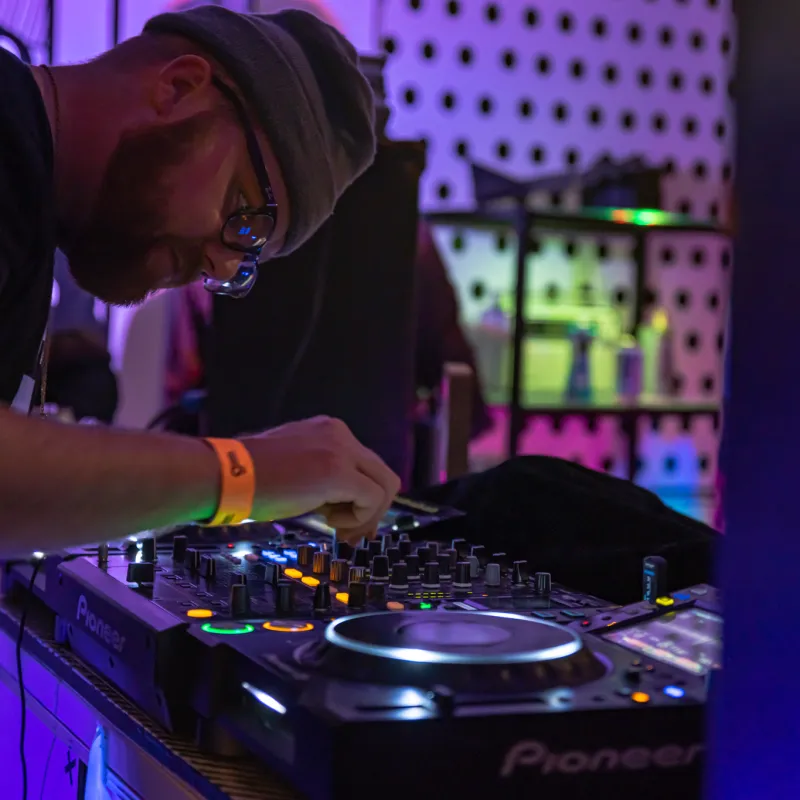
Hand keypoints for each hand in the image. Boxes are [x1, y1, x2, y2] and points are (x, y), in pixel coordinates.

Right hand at [239, 416, 400, 543]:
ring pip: (386, 486)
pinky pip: (373, 499)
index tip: (349, 524)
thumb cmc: (247, 478)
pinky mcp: (338, 471)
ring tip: (336, 528)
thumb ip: (324, 478)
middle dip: (374, 511)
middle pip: (383, 475)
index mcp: (328, 431)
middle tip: (353, 536)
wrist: (223, 475)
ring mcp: (340, 450)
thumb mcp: (295, 468)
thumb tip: (343, 504)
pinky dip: (358, 518)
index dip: (364, 499)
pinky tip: (328, 522)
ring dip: (366, 516)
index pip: (366, 465)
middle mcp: (339, 434)